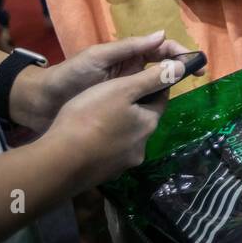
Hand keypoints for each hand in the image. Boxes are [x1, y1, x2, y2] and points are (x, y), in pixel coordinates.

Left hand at [25, 30, 192, 131]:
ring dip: (171, 86)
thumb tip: (162, 35)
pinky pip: (144, 104)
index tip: (194, 60)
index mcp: (127, 54)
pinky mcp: (121, 108)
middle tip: (198, 76)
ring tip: (182, 93)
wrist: (43, 103)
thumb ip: (129, 47)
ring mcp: (127, 90)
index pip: (160, 49)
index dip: (178, 52)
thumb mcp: (99, 57)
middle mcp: (131, 70)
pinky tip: (161, 112)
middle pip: (164, 66)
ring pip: (156, 85)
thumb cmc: (70, 75)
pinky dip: (156, 105)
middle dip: (181, 68)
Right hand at [43, 59, 186, 186]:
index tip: (140, 76)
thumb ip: (153, 78)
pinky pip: (109, 152)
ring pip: (127, 137)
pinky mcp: (105, 174)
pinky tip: (88, 137)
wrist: (59, 161)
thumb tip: (182, 67)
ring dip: (118, 126)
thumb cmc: (91, 116)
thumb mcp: (123, 89)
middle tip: (112, 95)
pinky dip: (104, 142)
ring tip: (96, 116)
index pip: (160, 99)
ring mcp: (123, 164)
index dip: (152, 85)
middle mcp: (142, 147)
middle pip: (143, 119)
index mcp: (149, 124)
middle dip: (133, 107)